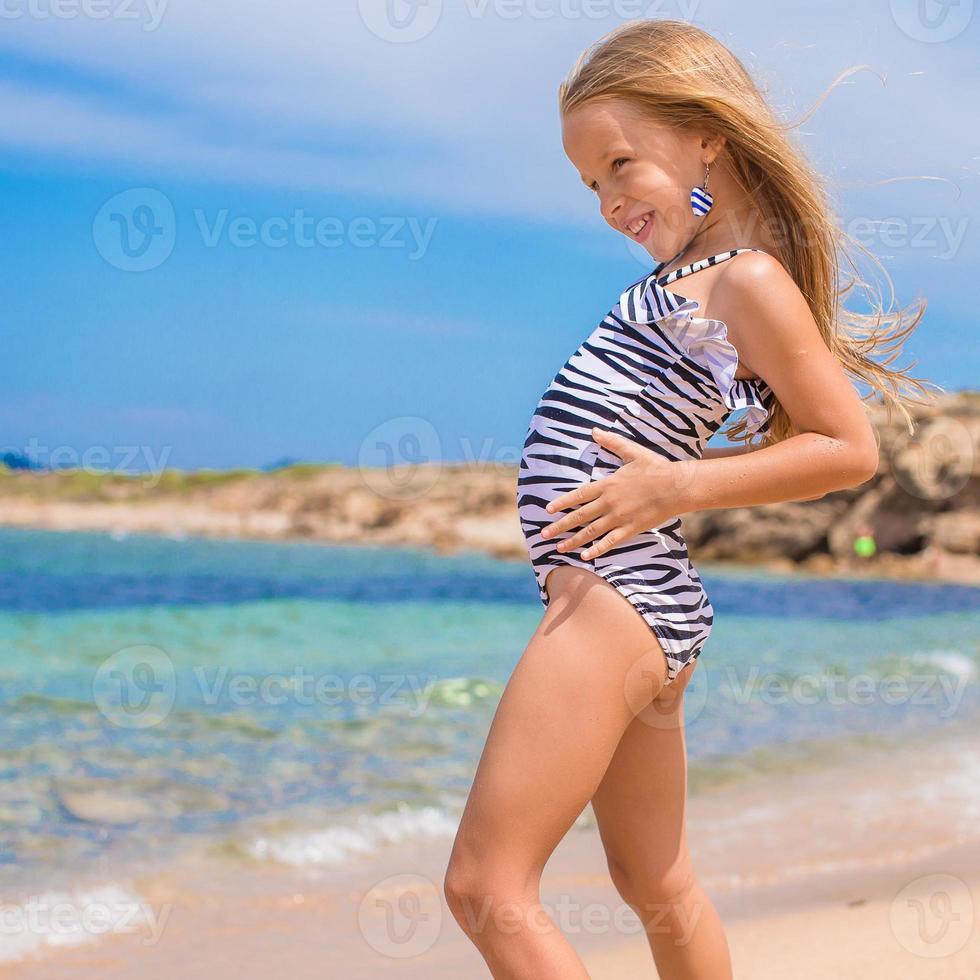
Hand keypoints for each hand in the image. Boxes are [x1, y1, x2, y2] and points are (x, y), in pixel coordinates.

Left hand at [539, 427, 697, 559]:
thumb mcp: (632, 452)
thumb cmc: (656, 468)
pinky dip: (597, 550)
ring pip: (590, 531)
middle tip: (543, 534)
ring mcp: (619, 517)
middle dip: (559, 526)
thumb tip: (595, 430)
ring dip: (573, 540)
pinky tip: (585, 556)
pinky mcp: (631, 528)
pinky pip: (610, 542)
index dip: (562, 503)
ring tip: (558, 548)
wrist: (677, 486)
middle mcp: (609, 502)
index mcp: (607, 484)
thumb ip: (612, 443)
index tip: (548, 510)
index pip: (578, 495)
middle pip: (579, 516)